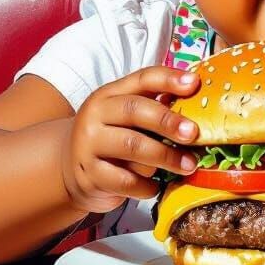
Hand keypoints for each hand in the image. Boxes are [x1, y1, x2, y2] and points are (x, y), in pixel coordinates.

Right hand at [61, 66, 201, 213]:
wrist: (68, 168)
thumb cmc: (111, 138)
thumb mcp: (125, 117)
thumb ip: (154, 108)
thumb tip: (197, 105)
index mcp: (110, 94)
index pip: (142, 79)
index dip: (169, 79)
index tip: (195, 84)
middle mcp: (96, 114)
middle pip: (135, 110)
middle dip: (168, 121)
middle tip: (193, 133)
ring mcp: (89, 144)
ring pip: (132, 146)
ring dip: (166, 157)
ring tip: (188, 165)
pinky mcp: (89, 175)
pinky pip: (125, 180)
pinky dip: (146, 185)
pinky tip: (155, 186)